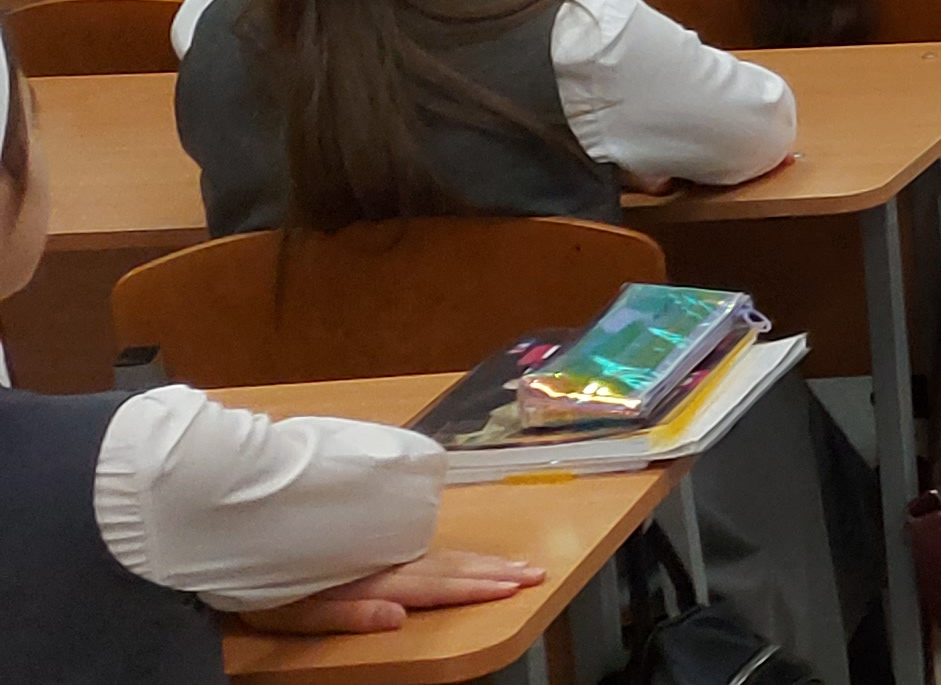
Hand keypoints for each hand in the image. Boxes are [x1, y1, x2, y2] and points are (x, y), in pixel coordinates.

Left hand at [235, 551, 546, 634]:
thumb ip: (343, 614)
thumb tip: (399, 617)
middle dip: (490, 572)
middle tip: (534, 572)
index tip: (515, 587)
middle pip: (444, 565)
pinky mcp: (363, 520)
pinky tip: (459, 547)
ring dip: (477, 558)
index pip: (432, 586)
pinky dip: (445, 543)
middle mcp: (377, 554)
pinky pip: (415, 530)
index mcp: (365, 577)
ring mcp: (373, 535)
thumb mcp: (284, 609)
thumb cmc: (247, 573)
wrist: (221, 507)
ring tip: (513, 562)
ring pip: (435, 548)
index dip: (474, 589)